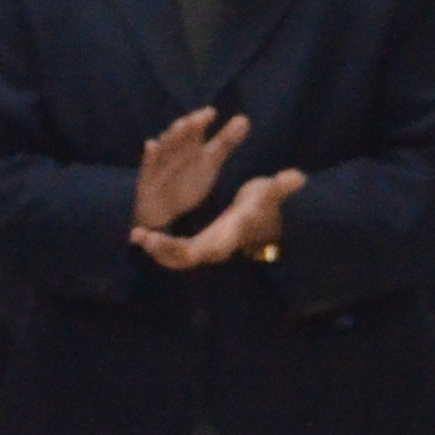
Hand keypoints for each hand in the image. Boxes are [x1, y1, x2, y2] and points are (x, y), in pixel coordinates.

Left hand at [134, 164, 304, 269]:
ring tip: (136, 236)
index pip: (196, 250)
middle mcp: (213, 247)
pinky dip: (160, 243)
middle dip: (159, 250)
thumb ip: (281, 188)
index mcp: (225, 239)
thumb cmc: (266, 205)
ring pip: (175, 256)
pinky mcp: (199, 242)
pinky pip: (176, 248)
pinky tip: (144, 231)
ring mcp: (205, 247)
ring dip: (156, 248)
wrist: (269, 219)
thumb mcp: (269, 194)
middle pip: (181, 258)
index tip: (154, 239)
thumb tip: (297, 177)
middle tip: (139, 237)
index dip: (173, 248)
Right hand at [135, 108, 250, 234]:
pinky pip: (147, 167)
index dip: (201, 120)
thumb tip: (244, 119)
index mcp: (187, 147)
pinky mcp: (146, 180)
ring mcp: (158, 164)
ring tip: (182, 126)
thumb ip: (225, 143)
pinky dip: (149, 156)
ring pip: (164, 148)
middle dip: (188, 127)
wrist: (162, 211)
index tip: (211, 112)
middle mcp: (172, 152)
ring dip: (172, 136)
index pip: (193, 130)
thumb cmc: (186, 182)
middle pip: (179, 136)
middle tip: (199, 118)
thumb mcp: (209, 162)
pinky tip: (151, 145)